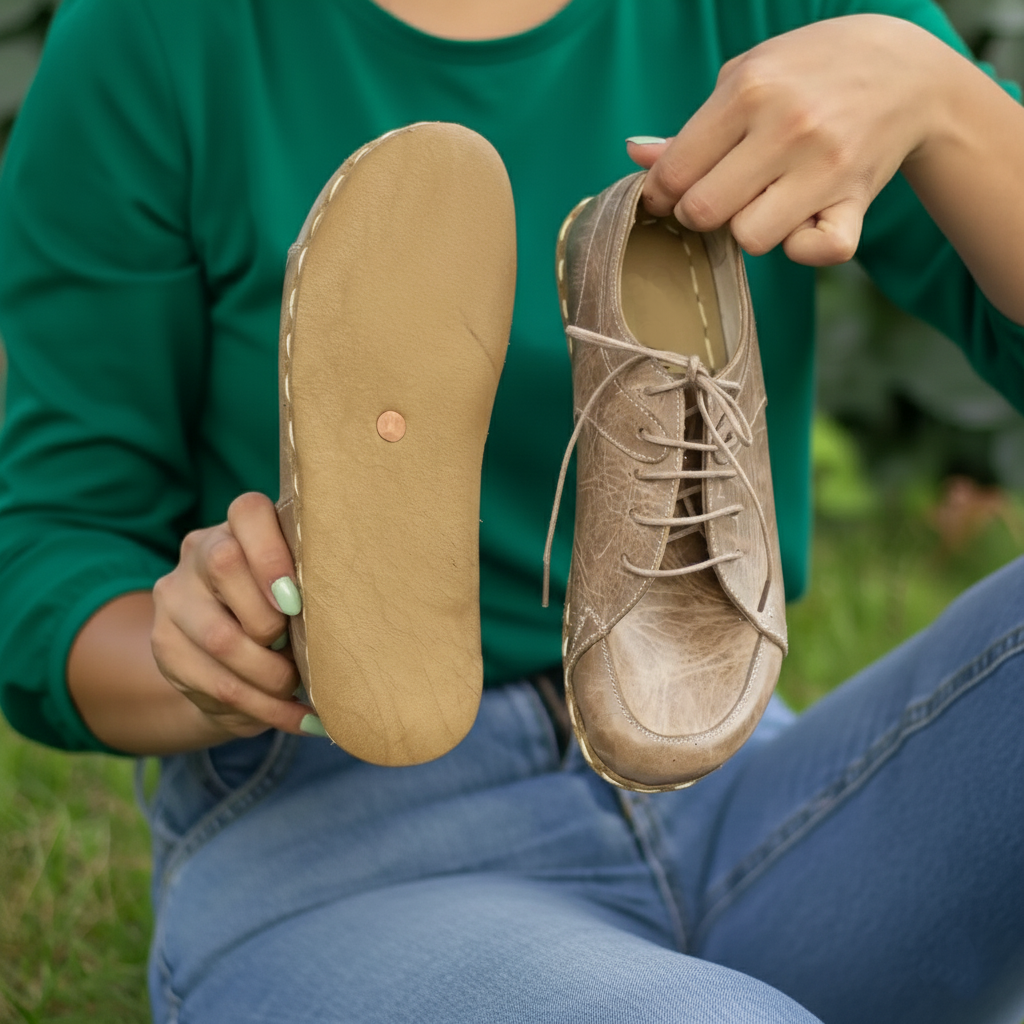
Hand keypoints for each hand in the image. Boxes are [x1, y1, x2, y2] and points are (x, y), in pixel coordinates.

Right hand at [151, 492, 310, 739]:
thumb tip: (355, 612)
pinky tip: (298, 719)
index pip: (248, 511)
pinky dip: (265, 709)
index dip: (273, 551)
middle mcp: (199, 551)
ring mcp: (175, 596)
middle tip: (297, 646)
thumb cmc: (287, 611)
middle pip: (224, 565)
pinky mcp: (165, 645)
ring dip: (271, 674)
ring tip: (298, 688)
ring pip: (220, 635)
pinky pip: (216, 683)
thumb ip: (313, 583)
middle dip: (270, 618)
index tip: (297, 597)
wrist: (228, 659)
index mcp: (239, 526)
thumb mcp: (300, 587)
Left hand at [629, 15, 949, 265]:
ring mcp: (826, 167)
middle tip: (718, 196)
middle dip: (698, 214)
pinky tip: (802, 223)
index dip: (661, 194)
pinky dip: (803, 249)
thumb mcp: (746, 77)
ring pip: (750, 239)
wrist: (906, 70)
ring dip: (748, 229)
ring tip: (764, 201)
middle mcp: (788, 128)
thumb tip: (637, 156)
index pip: (675, 173)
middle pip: (703, 213)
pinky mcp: (857, 201)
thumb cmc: (809, 73)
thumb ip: (690, 128)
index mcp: (750, 91)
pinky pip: (816, 252)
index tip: (670, 194)